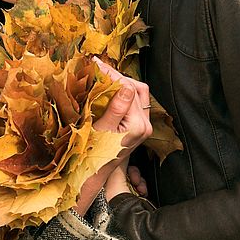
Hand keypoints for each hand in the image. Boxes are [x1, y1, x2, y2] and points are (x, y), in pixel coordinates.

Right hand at [73, 60, 151, 214]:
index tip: (97, 65)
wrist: (95, 173)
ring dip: (121, 83)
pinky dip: (122, 92)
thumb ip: (117, 107)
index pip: (129, 90)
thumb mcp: (102, 129)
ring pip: (137, 94)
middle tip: (99, 68)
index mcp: (138, 125)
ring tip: (104, 76)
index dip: (113, 75)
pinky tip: (109, 88)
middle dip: (118, 77)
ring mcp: (143, 126)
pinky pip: (134, 102)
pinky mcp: (137, 127)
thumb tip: (125, 85)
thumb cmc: (94, 154)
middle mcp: (145, 125)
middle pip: (136, 89)